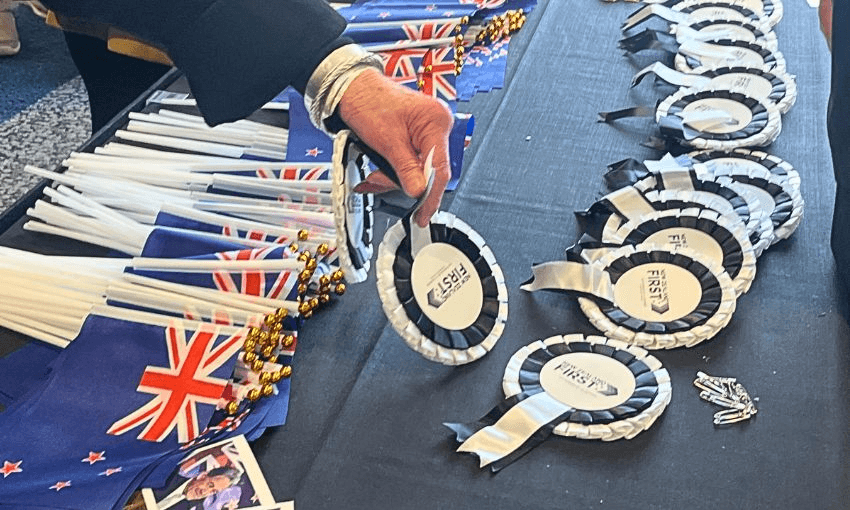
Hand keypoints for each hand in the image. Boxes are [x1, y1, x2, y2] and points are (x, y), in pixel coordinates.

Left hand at [338, 68, 453, 226]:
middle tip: (379, 182)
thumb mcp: (386, 141)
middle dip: (402, 182)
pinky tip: (378, 173)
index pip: (440, 169)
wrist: (352, 89)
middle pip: (428, 171)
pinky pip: (410, 162)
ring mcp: (427, 131)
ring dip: (393, 178)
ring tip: (373, 176)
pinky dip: (393, 171)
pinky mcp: (416, 137)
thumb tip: (419, 192)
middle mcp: (436, 125)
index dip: (430, 196)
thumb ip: (405, 170)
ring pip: (417, 170)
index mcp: (436, 121)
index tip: (423, 215)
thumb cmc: (368, 102)